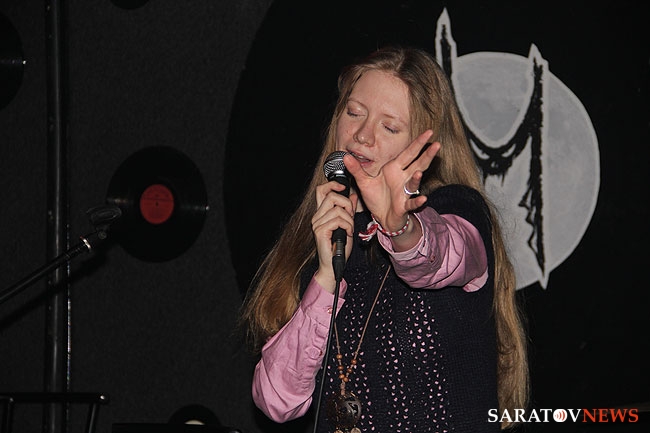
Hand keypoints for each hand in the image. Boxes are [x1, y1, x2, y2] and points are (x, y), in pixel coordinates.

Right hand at [311, 180, 357, 291]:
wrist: (334, 264)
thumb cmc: (340, 247)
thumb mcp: (348, 224)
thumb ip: (348, 210)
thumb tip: (352, 195)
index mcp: (322, 213)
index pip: (321, 190)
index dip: (332, 185)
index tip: (343, 187)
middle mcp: (317, 216)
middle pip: (331, 196)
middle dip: (346, 204)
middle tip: (351, 216)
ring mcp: (317, 224)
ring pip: (338, 210)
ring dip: (349, 220)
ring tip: (350, 229)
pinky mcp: (320, 231)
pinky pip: (338, 220)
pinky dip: (347, 226)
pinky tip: (348, 234)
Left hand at [344, 130, 440, 249]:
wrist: (382, 217)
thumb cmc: (377, 198)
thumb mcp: (364, 182)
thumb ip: (356, 169)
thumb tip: (345, 156)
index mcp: (394, 169)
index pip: (408, 153)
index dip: (418, 143)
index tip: (428, 132)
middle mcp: (403, 178)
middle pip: (418, 164)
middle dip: (427, 155)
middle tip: (437, 144)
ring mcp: (405, 191)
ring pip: (414, 182)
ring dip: (418, 178)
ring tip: (420, 172)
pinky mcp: (404, 205)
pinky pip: (411, 202)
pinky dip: (417, 201)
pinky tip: (423, 199)